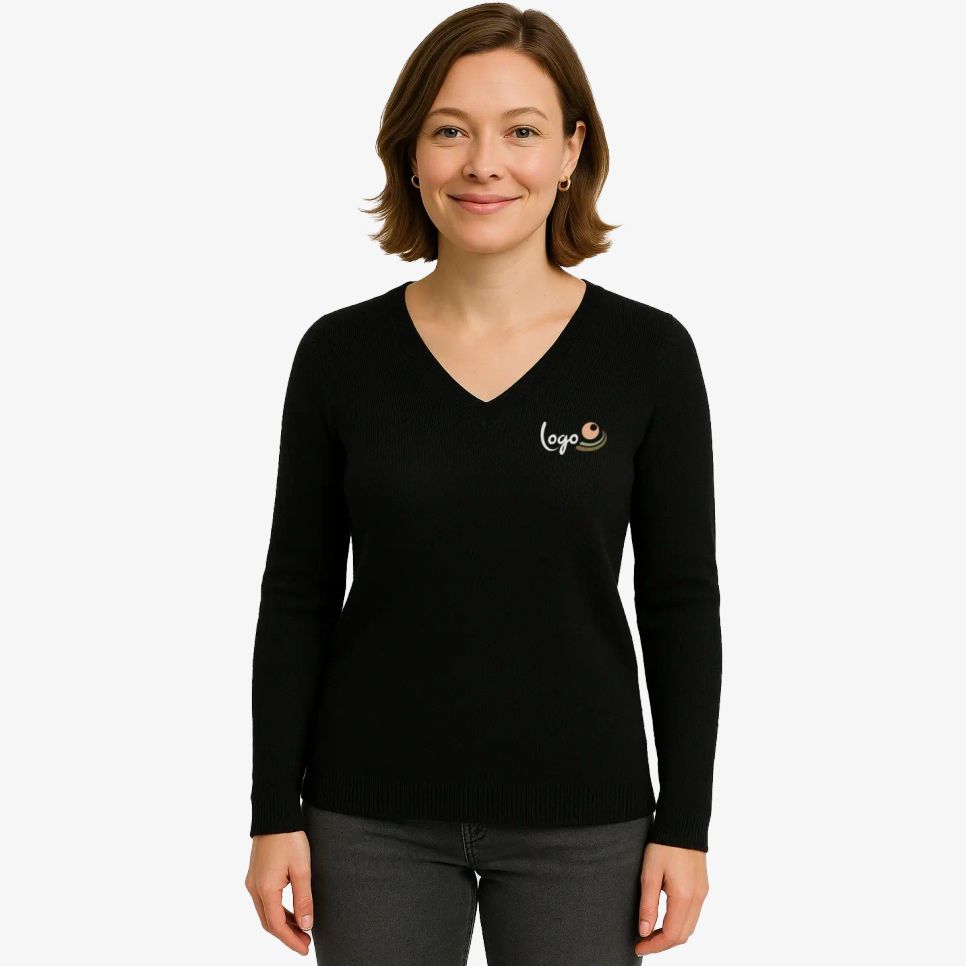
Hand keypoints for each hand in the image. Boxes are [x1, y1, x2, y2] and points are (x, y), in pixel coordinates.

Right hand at [245, 831, 314, 955]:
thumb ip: (303, 898)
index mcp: (265, 889)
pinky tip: (291, 912)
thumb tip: (306, 925)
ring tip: (302, 930)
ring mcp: (253, 881)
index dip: (291, 940)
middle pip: (269, 922)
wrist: (275, 814)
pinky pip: (265, 901)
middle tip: (306, 942)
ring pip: (266, 912)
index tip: (305, 949)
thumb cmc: (290, 838)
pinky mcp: (256, 874)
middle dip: (287, 935)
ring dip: (283, 924)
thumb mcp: (302, 868)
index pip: (277, 926)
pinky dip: (278, 911)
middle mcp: (254, 888)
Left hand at [635, 842, 708, 955]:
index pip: (672, 935)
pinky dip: (679, 923)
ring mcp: (702, 893)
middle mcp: (698, 898)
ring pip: (690, 926)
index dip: (655, 945)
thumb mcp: (650, 873)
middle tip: (643, 942)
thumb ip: (648, 904)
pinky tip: (665, 918)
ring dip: (672, 934)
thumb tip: (645, 931)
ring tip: (651, 932)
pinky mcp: (702, 887)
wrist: (683, 822)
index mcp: (684, 896)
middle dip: (663, 943)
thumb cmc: (664, 844)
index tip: (638, 946)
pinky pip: (693, 914)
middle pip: (683, 935)